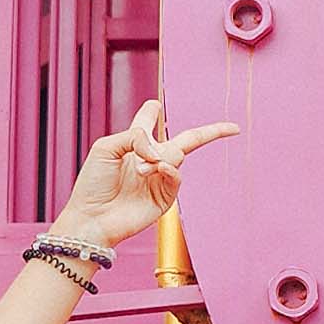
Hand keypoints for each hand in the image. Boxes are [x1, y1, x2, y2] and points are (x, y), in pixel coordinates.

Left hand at [58, 92, 236, 258]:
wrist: (91, 219)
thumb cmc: (92, 183)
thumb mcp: (106, 147)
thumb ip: (135, 136)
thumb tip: (159, 149)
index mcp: (133, 144)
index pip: (148, 121)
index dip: (152, 111)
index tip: (156, 105)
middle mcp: (150, 159)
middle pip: (186, 139)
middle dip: (212, 132)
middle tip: (232, 127)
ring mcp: (160, 178)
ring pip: (178, 155)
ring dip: (158, 157)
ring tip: (140, 170)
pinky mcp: (165, 197)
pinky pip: (176, 176)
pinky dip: (169, 168)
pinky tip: (156, 168)